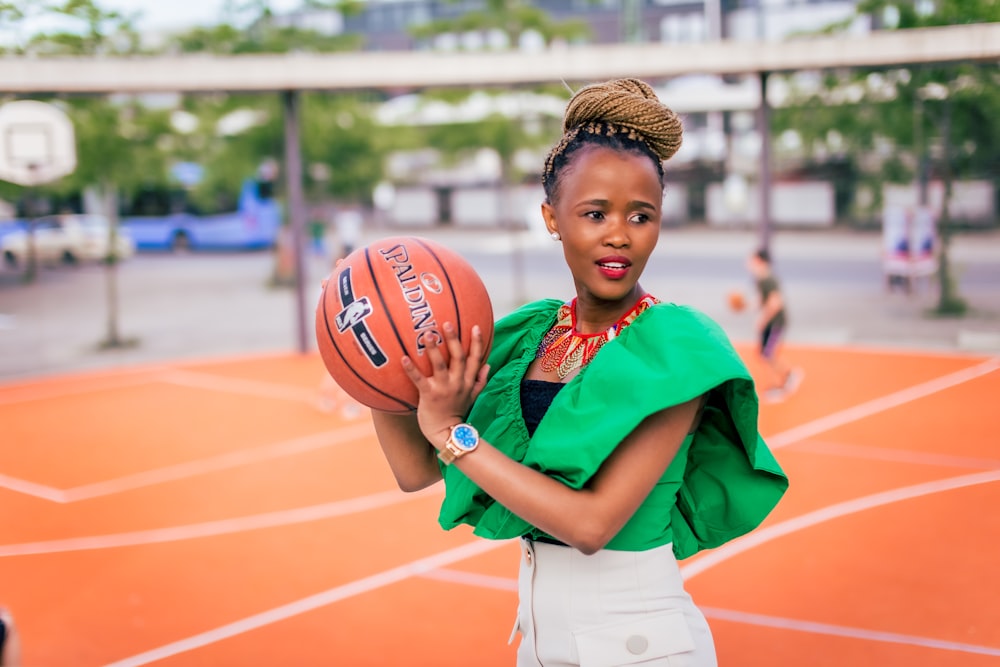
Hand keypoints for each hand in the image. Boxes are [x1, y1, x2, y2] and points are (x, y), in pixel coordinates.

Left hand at [400, 322, 489, 450]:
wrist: (446, 432)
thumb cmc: (456, 412)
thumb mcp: (473, 396)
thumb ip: (481, 380)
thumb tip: (489, 364)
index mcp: (468, 381)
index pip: (475, 359)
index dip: (477, 343)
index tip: (475, 327)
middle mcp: (457, 383)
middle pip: (458, 358)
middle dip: (454, 340)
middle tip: (447, 323)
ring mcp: (443, 389)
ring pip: (440, 365)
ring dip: (434, 349)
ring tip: (427, 334)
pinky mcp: (428, 395)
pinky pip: (419, 380)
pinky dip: (411, 369)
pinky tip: (403, 358)